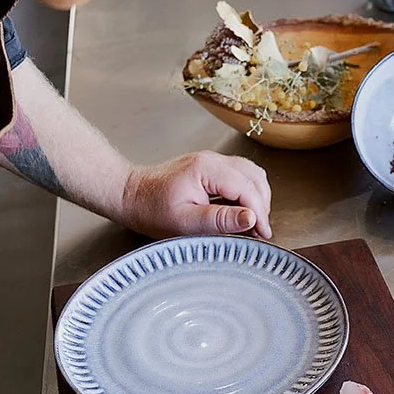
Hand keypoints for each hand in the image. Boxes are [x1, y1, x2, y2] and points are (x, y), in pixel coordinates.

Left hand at [120, 151, 272, 238]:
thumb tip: (252, 218)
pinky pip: (238, 175)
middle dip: (261, 205)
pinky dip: (246, 192)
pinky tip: (240, 211)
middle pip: (253, 177)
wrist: (130, 195)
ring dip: (256, 197)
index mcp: (206, 169)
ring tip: (252, 222)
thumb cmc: (151, 210)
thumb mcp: (185, 223)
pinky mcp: (209, 167)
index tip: (263, 233)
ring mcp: (211, 161)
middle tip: (259, 231)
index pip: (247, 188)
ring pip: (249, 174)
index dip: (259, 213)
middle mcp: (212, 159)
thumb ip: (220, 220)